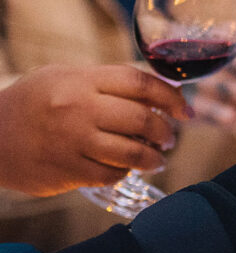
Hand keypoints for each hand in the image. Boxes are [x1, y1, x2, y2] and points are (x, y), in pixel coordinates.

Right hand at [0, 64, 188, 195]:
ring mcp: (72, 141)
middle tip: (169, 138)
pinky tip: (126, 168)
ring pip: (132, 152)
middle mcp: (79, 108)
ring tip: (157, 159)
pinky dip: (125, 172)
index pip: (140, 83)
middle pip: (142, 119)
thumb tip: (162, 94)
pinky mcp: (67, 170)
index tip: (185, 110)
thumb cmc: (33, 103)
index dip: (171, 97)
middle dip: (165, 132)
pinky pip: (112, 174)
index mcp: (81, 80)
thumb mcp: (65, 78)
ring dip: (153, 158)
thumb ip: (109, 83)